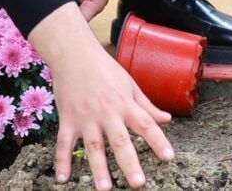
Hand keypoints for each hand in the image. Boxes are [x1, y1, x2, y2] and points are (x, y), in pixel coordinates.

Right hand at [30, 5, 173, 189]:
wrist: (74, 55)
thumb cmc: (105, 69)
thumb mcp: (130, 84)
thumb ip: (147, 105)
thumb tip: (166, 119)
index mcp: (125, 104)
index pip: (146, 125)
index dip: (159, 141)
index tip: (169, 158)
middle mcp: (107, 113)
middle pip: (120, 141)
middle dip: (130, 163)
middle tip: (138, 183)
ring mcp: (86, 118)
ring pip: (93, 147)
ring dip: (99, 169)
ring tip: (105, 188)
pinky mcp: (67, 120)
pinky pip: (64, 144)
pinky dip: (62, 161)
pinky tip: (63, 179)